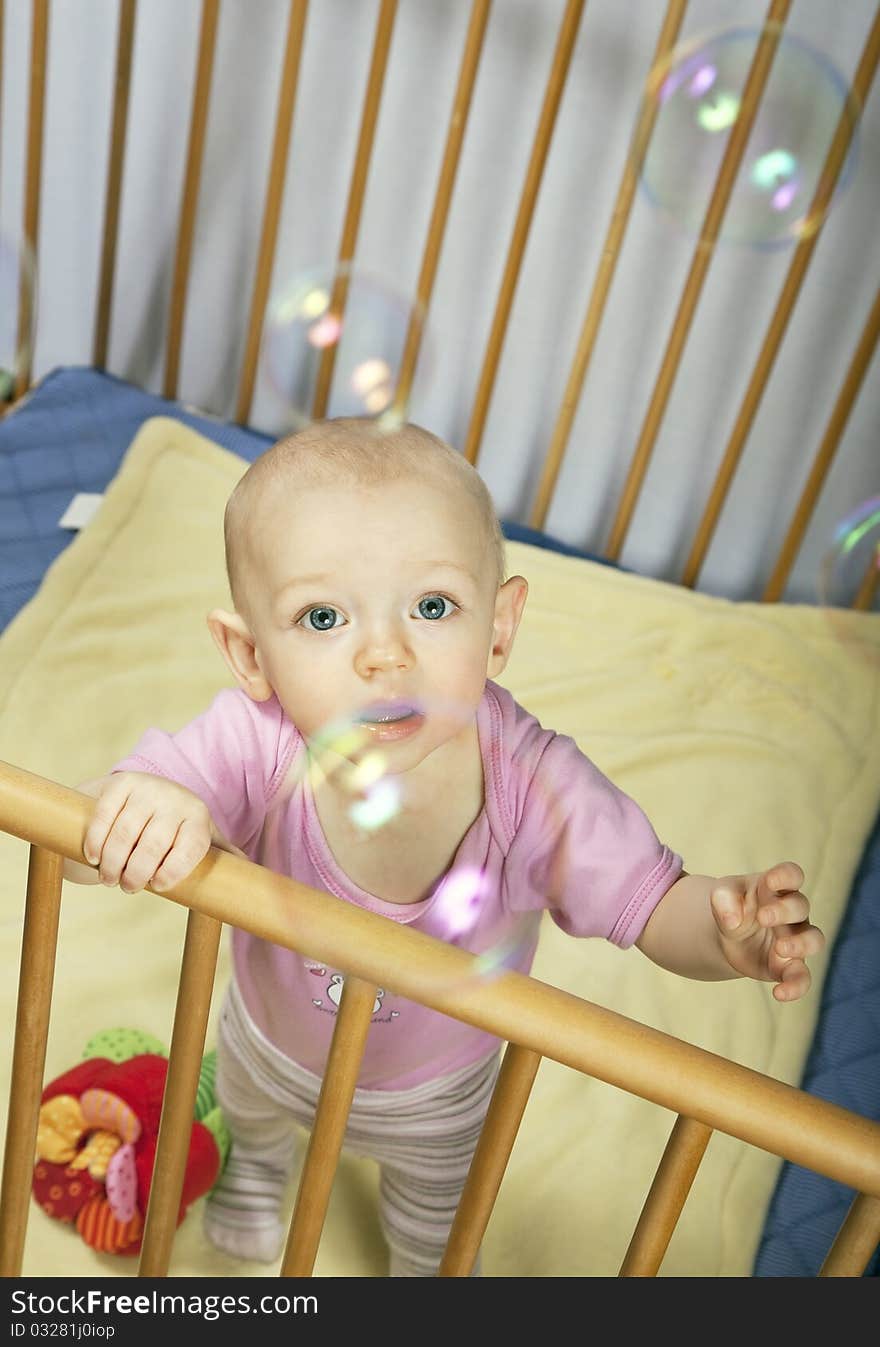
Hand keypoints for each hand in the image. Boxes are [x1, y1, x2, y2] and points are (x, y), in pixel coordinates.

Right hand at [81, 771, 218, 893]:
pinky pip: (104, 816)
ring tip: (109, 878)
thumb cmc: (175, 827)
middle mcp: (176, 798)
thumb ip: (221, 854)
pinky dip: (96, 841)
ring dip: (113, 863)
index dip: (174, 871)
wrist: (142, 792)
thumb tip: (250, 872)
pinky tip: (94, 856)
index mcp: (199, 816)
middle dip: (136, 874)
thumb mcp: (200, 837)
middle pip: (154, 845)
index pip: (191, 847)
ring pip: (126, 834)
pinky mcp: (120, 783)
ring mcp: (147, 788)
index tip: (159, 886)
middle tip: (127, 888)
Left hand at [709, 861, 824, 1001]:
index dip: (786, 876)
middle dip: (784, 911)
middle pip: (801, 906)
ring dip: (801, 944)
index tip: (771, 882)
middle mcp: (790, 912)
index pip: (792, 874)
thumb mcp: (722, 896)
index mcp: (774, 887)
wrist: (728, 936)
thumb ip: (723, 899)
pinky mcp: (788, 966)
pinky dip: (796, 987)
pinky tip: (779, 994)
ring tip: (780, 948)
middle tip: (763, 918)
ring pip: (814, 939)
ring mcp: (793, 939)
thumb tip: (732, 920)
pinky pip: (802, 977)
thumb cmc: (731, 906)